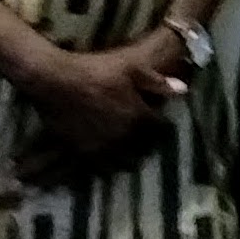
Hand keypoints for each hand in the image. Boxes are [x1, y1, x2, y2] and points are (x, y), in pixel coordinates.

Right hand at [9, 33, 187, 179]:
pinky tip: (104, 168)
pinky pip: (98, 169)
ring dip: (128, 161)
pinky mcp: (81, 152)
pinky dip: (103, 170)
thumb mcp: (130, 68)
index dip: (162, 126)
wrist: (56, 81)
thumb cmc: (94, 70)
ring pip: (121, 163)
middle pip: (142, 150)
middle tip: (148, 144)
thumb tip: (183, 91)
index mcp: (138, 117)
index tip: (163, 125)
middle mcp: (122, 137)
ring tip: (130, 159)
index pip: (159, 128)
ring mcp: (101, 148)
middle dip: (147, 147)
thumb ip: (157, 82)